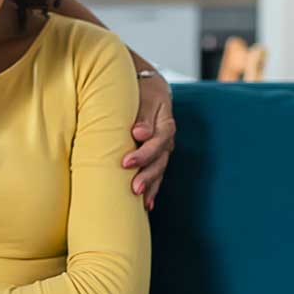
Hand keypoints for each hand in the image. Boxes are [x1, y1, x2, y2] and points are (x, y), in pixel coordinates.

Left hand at [122, 71, 174, 210]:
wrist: (149, 88)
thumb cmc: (143, 91)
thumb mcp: (144, 96)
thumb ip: (143, 114)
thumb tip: (139, 133)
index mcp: (165, 123)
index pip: (158, 141)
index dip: (144, 153)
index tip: (126, 162)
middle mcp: (167, 139)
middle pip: (160, 160)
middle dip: (147, 175)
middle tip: (133, 187)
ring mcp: (163, 150)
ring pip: (159, 170)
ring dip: (151, 186)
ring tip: (141, 201)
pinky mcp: (156, 157)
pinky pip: (157, 175)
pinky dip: (152, 189)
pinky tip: (146, 205)